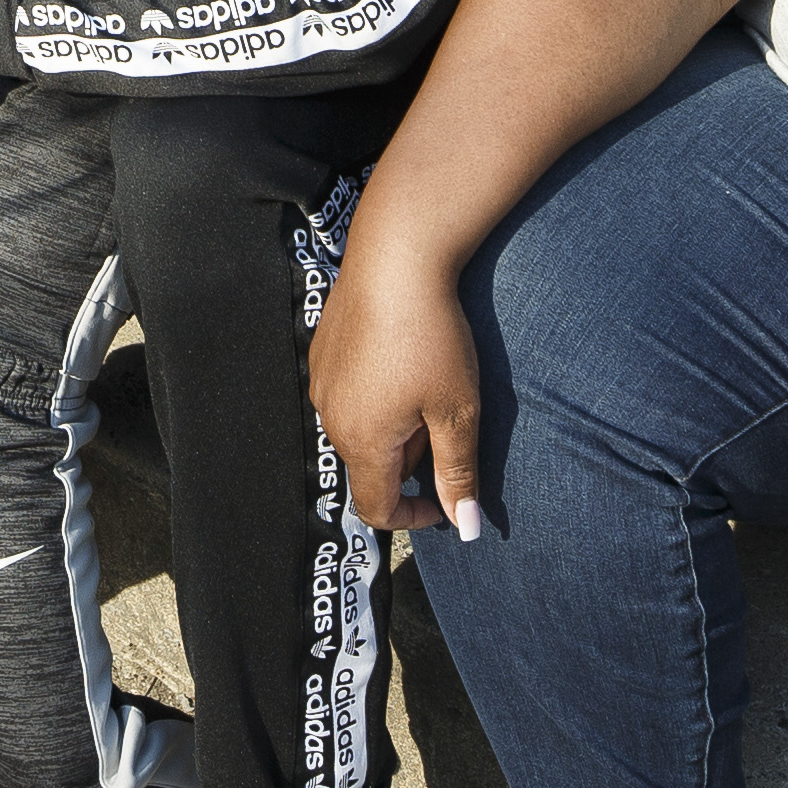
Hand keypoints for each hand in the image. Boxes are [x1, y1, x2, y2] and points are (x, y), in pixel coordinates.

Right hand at [310, 244, 490, 539]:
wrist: (396, 257)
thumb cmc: (431, 337)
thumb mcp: (457, 410)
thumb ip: (458, 474)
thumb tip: (466, 530)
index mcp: (362, 442)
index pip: (378, 508)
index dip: (414, 516)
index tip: (446, 500)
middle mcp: (330, 418)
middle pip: (369, 466)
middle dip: (409, 459)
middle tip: (445, 419)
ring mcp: (321, 382)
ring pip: (357, 428)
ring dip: (393, 426)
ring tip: (426, 383)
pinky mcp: (321, 351)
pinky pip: (346, 393)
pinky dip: (375, 395)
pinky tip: (402, 357)